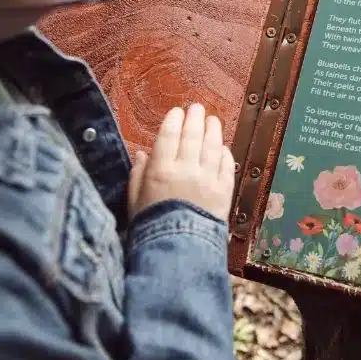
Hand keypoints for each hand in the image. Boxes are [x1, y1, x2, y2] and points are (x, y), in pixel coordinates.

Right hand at [129, 104, 234, 221]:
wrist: (178, 250)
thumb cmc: (150, 226)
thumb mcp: (134, 200)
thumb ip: (137, 175)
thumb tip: (142, 154)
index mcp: (160, 170)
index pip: (168, 136)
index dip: (173, 120)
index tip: (176, 112)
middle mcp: (186, 169)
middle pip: (192, 136)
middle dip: (195, 118)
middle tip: (197, 108)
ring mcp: (208, 179)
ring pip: (212, 146)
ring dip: (213, 130)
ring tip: (212, 120)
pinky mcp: (224, 191)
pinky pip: (226, 165)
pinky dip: (225, 153)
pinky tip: (222, 147)